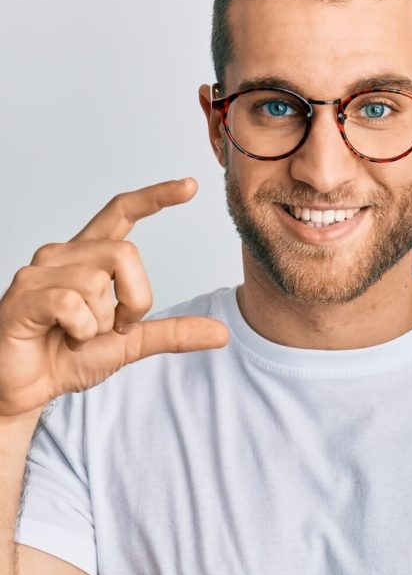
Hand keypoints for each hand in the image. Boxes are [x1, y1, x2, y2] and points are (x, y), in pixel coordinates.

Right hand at [0, 177, 229, 418]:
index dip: (155, 197)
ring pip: (99, 284)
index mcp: (87, 257)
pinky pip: (73, 305)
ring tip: (78, 335)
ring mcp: (40, 271)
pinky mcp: (25, 295)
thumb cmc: (67, 357)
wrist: (27, 389)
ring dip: (101, 323)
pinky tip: (65, 338)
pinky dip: (81, 331)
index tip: (190, 186)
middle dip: (134, 301)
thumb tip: (222, 333)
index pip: (121, 212)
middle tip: (115, 327)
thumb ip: (172, 333)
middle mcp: (63, 253)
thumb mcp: (131, 343)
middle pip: (126, 254)